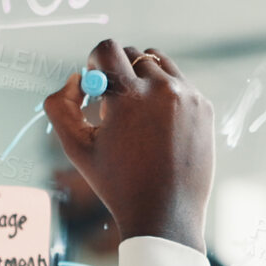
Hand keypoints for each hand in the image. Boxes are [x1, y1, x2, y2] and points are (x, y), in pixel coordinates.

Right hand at [43, 41, 215, 252]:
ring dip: (143, 80)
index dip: (95, 61)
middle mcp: (162, 89)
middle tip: (114, 107)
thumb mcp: (77, 148)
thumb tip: (76, 79)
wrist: (165, 215)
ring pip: (159, 65)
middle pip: (133, 55)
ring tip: (138, 117)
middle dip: (118, 74)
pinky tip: (159, 129)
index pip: (108, 50)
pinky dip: (165, 97)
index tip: (96, 81)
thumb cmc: (117, 184)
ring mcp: (188, 96)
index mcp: (128, 97)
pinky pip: (180, 84)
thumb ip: (60, 107)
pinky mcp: (204, 107)